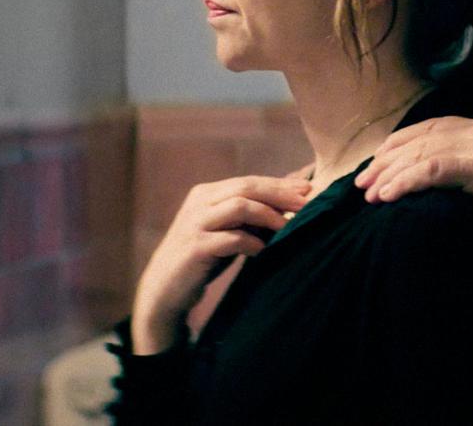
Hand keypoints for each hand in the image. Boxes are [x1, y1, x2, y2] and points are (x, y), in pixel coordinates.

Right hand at [131, 175, 310, 352]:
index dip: (279, 184)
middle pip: (246, 188)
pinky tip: (264, 250)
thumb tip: (290, 204)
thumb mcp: (226, 232)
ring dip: (269, 216)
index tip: (307, 189)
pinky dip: (252, 242)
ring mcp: (195, 224)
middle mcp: (199, 202)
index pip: (249, 181)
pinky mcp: (195, 248)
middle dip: (279, 194)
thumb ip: (249, 217)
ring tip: (288, 227)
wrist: (164, 290)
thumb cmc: (203, 259)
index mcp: (206, 193)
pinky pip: (231, 239)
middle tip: (306, 203)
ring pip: (239, 206)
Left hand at [354, 116, 472, 251]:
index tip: (377, 166)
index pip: (432, 128)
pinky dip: (407, 181)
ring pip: (423, 151)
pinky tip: (389, 195)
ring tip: (369, 194)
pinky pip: (435, 170)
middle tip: (362, 183)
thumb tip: (442, 188)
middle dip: (387, 160)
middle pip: (421, 137)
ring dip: (390, 173)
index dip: (400, 145)